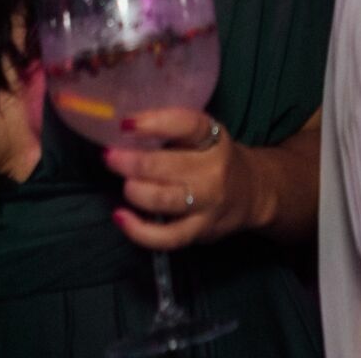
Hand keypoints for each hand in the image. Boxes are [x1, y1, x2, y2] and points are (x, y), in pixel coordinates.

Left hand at [104, 108, 256, 250]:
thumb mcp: (202, 137)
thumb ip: (169, 132)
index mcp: (213, 139)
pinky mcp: (200, 231)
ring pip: (166, 199)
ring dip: (136, 191)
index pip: (188, 124)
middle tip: (109, 157)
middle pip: (168, 165)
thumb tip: (121, 129)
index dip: (155, 123)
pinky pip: (167, 237)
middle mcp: (214, 170)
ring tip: (125, 184)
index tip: (126, 124)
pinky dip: (139, 230)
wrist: (250, 193)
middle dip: (132, 162)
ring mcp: (208, 203)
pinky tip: (121, 217)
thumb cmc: (211, 159)